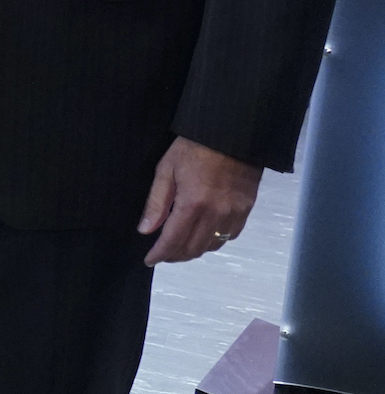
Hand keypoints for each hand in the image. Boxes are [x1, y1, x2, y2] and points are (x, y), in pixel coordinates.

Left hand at [139, 137, 260, 265]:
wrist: (231, 133)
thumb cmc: (194, 147)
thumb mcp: (166, 169)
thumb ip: (156, 202)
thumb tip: (146, 229)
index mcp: (193, 204)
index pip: (174, 240)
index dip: (160, 254)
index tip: (150, 260)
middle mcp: (216, 214)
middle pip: (194, 248)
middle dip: (176, 256)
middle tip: (162, 254)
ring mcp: (234, 213)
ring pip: (213, 245)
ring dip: (195, 250)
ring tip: (180, 246)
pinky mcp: (247, 209)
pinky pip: (230, 235)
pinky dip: (214, 241)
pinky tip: (204, 235)